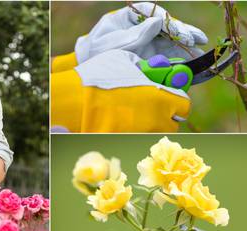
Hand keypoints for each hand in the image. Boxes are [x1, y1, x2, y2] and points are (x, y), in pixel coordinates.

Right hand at [51, 50, 190, 132]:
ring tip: (132, 113)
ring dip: (149, 124)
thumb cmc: (99, 76)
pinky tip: (118, 121)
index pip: (184, 106)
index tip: (167, 95)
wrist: (74, 100)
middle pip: (172, 123)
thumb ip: (145, 66)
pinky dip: (132, 131)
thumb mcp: (125, 59)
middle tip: (149, 104)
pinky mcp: (123, 142)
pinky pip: (135, 138)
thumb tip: (151, 68)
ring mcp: (139, 135)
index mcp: (161, 99)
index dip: (176, 100)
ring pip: (153, 132)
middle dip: (164, 114)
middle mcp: (154, 121)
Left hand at [75, 2, 207, 63]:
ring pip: (170, 39)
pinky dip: (179, 58)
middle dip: (181, 31)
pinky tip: (192, 60)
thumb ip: (133, 35)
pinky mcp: (150, 56)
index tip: (176, 31)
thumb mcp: (110, 44)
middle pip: (165, 25)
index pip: (150, 12)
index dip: (166, 21)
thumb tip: (158, 21)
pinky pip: (167, 54)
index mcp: (128, 16)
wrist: (89, 71)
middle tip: (196, 39)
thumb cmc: (95, 53)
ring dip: (185, 43)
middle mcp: (141, 27)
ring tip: (201, 47)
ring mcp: (147, 41)